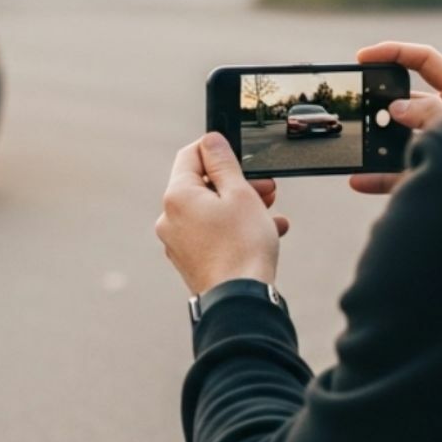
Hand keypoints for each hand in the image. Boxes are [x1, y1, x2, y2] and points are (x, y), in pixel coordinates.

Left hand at [157, 132, 289, 295]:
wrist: (240, 301)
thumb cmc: (242, 247)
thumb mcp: (240, 193)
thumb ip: (223, 163)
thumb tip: (210, 140)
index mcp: (176, 196)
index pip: (190, 156)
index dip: (215, 150)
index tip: (239, 155)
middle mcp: (169, 218)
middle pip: (202, 186)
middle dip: (238, 183)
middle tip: (267, 188)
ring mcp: (177, 242)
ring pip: (211, 212)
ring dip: (242, 207)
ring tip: (271, 212)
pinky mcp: (190, 260)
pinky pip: (212, 235)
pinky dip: (235, 229)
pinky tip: (266, 233)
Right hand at [349, 42, 441, 194]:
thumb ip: (430, 111)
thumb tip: (398, 107)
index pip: (426, 62)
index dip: (395, 53)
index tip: (363, 57)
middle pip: (409, 100)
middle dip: (382, 101)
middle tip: (360, 105)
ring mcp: (441, 149)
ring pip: (401, 139)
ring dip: (378, 142)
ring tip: (359, 144)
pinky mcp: (433, 177)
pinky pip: (400, 175)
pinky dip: (378, 178)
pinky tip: (359, 179)